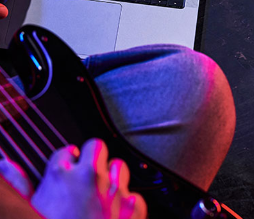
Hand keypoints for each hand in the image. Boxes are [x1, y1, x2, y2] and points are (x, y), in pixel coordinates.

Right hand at [0, 139, 146, 218]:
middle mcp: (89, 177)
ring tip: (101, 192)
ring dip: (111, 176)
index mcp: (60, 177)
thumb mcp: (26, 211)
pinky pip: (134, 194)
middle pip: (96, 147)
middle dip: (91, 158)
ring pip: (118, 165)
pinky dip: (126, 203)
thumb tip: (4, 165)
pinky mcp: (133, 208)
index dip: (64, 162)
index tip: (64, 169)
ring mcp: (114, 191)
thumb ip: (17, 186)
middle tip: (85, 174)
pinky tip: (115, 214)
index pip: (64, 152)